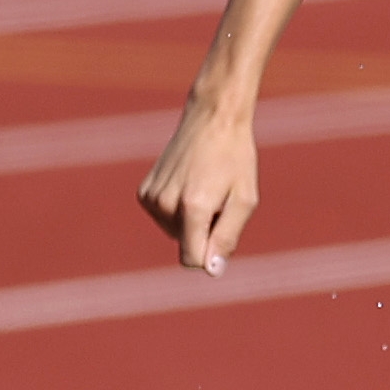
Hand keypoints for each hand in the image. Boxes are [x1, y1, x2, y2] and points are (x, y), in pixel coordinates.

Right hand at [140, 102, 261, 272]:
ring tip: (204, 189)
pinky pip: (165, 220)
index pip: (193, 259)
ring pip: (176, 234)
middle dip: (205, 232)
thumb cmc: (235, 159)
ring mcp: (151, 198)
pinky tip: (188, 185)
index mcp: (192, 207)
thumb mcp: (244, 200)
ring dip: (192, 221)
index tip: (223, 232)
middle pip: (187, 246)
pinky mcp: (144, 193)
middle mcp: (165, 203)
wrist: (212, 119)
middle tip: (218, 200)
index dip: (211, 256)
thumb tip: (211, 270)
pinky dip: (178, 211)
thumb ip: (227, 237)